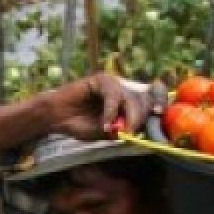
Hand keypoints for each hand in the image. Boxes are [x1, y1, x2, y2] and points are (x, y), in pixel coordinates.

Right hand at [47, 73, 163, 140]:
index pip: (151, 99)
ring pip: (131, 99)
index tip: (159, 113)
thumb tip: (137, 132)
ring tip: (115, 131)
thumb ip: (120, 131)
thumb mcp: (103, 133)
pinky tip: (104, 123)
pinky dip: (110, 111)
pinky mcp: (101, 80)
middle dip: (139, 119)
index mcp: (128, 103)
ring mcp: (113, 84)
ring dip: (126, 117)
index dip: (158, 103)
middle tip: (129, 133)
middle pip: (143, 101)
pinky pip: (113, 96)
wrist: (55, 118)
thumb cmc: (79, 125)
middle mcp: (124, 92)